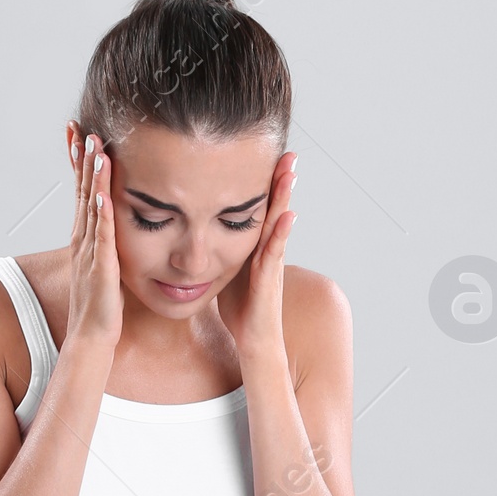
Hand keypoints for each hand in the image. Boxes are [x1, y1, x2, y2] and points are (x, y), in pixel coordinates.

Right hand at [63, 124, 121, 352]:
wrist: (92, 337)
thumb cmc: (101, 306)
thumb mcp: (105, 265)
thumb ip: (108, 243)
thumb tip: (116, 225)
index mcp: (85, 238)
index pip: (81, 192)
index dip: (79, 163)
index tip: (78, 133)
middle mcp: (83, 240)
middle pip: (80, 191)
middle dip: (81, 159)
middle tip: (80, 127)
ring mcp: (90, 253)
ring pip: (90, 208)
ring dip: (92, 177)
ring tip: (95, 147)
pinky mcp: (102, 269)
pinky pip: (103, 237)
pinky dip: (103, 214)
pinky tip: (103, 193)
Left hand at [216, 150, 296, 362]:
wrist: (255, 343)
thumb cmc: (242, 310)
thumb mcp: (229, 271)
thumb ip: (224, 250)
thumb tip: (205, 231)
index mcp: (256, 247)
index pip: (261, 209)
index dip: (265, 184)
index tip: (267, 156)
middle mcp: (268, 251)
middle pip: (275, 209)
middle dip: (281, 181)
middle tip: (288, 152)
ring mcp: (271, 265)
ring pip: (280, 225)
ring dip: (286, 198)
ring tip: (292, 171)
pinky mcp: (269, 281)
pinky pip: (275, 253)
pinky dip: (281, 234)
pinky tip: (288, 215)